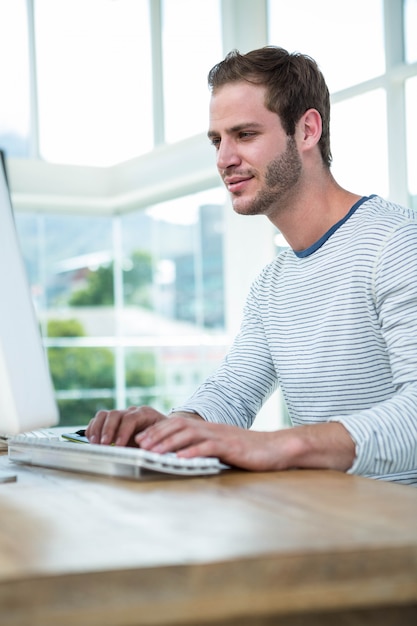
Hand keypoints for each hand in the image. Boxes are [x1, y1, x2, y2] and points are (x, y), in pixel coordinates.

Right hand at [85, 405, 166, 446]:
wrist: (164, 430)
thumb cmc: (164, 435)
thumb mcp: (163, 439)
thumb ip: (153, 443)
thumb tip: (144, 451)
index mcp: (146, 413)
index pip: (131, 418)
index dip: (123, 432)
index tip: (118, 445)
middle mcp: (132, 411)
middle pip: (115, 414)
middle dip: (108, 430)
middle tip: (104, 445)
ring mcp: (121, 414)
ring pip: (104, 415)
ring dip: (98, 429)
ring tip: (96, 443)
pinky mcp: (113, 421)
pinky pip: (99, 419)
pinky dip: (93, 429)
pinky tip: (92, 440)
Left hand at [136, 416, 288, 470]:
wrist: (275, 448)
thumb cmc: (248, 450)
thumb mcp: (222, 447)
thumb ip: (204, 448)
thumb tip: (182, 457)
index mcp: (208, 428)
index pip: (178, 423)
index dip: (158, 430)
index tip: (141, 439)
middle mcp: (211, 428)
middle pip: (179, 425)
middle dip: (158, 434)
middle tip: (141, 444)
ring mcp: (221, 436)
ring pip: (190, 434)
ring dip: (170, 442)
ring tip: (154, 451)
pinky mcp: (231, 447)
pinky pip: (209, 447)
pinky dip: (194, 452)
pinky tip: (181, 458)